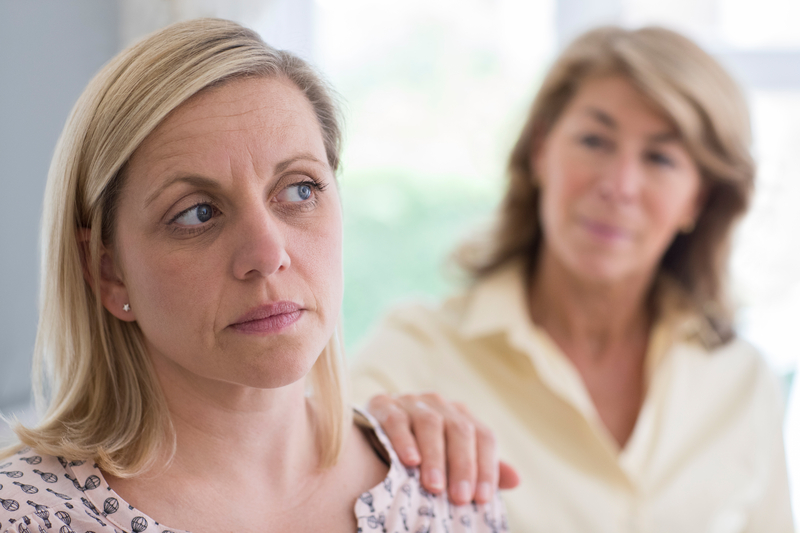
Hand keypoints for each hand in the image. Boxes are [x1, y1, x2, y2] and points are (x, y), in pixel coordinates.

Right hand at [366, 392, 520, 504]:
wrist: (373, 431)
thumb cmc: (420, 452)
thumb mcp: (451, 460)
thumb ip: (481, 468)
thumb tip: (516, 479)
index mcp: (461, 416)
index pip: (483, 436)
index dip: (486, 467)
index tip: (482, 498)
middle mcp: (440, 404)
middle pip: (459, 429)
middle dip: (462, 465)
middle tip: (459, 498)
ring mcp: (411, 401)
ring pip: (430, 423)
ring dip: (435, 456)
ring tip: (434, 485)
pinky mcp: (384, 404)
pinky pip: (396, 419)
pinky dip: (404, 440)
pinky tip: (409, 461)